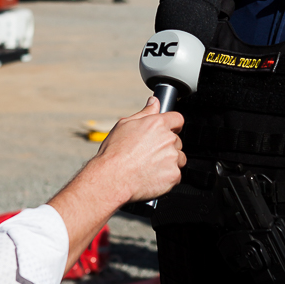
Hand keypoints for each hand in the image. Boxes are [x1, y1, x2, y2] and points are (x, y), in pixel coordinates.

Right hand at [48, 98, 184, 271]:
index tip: (164, 131)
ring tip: (144, 171)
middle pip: (176, 140)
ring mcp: (170, 159)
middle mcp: (166, 140)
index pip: (176, 118)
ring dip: (166, 164)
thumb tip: (154, 100)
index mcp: (154, 124)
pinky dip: (164, 180)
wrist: (106, 183)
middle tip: (145, 157)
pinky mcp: (172, 178)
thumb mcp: (123, 127)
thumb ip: (143, 113)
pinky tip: (148, 181)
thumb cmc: (108, 156)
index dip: (170, 125)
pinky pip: (174, 177)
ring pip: (178, 159)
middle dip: (165, 147)